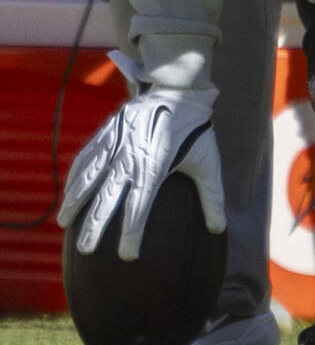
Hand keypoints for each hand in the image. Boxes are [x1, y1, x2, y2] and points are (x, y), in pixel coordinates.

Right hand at [57, 80, 224, 260]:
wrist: (178, 88)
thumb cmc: (195, 128)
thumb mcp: (208, 161)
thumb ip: (213, 196)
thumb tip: (219, 228)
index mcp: (155, 166)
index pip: (140, 207)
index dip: (132, 234)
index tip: (127, 256)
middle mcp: (130, 156)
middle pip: (107, 197)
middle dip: (95, 226)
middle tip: (85, 251)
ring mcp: (116, 143)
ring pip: (89, 177)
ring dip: (75, 201)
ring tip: (64, 223)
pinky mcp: (108, 131)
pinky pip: (86, 156)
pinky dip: (75, 175)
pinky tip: (68, 191)